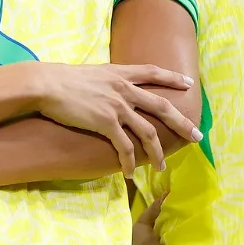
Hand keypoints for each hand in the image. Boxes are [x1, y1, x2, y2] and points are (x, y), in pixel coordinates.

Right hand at [35, 63, 199, 177]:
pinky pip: (124, 146)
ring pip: (148, 132)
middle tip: (196, 135)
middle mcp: (124, 89)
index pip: (153, 72)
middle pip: (162, 106)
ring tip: (161, 166)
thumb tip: (107, 87)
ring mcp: (117, 106)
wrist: (47, 84)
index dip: (172, 77)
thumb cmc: (61, 79)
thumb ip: (105, 80)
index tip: (188, 83)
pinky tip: (130, 172)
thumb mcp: (91, 72)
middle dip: (182, 122)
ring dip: (157, 152)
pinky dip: (129, 161)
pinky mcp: (105, 122)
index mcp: (120, 74)